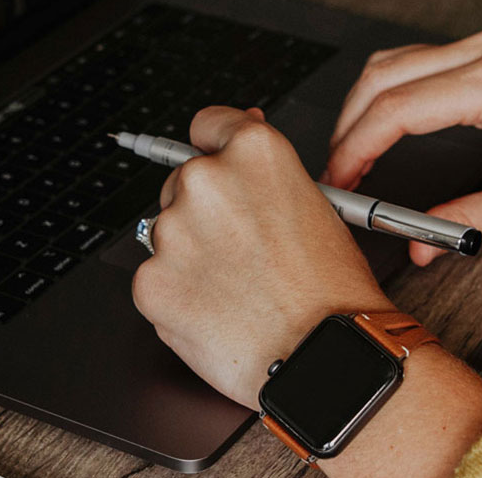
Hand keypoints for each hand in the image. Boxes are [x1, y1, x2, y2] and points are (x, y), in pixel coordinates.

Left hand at [131, 107, 394, 408]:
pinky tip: (218, 310)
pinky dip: (178, 295)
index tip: (217, 163)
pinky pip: (156, 279)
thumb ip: (266, 169)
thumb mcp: (318, 206)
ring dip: (191, 255)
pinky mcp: (150, 280)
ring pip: (169, 234)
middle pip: (183, 182)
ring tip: (238, 288)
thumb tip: (242, 129)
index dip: (215, 148)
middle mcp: (206, 181)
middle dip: (205, 213)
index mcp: (253, 153)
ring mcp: (172, 231)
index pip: (208, 124)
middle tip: (243, 251)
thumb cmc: (331, 292)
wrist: (323, 357)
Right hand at [327, 29, 481, 265]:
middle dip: (349, 127)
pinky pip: (412, 61)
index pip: (400, 108)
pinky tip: (376, 127)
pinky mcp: (479, 50)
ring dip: (361, 107)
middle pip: (384, 76)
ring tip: (350, 156)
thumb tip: (417, 246)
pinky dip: (384, 94)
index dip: (358, 146)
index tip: (341, 181)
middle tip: (337, 175)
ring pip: (392, 63)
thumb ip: (467, 224)